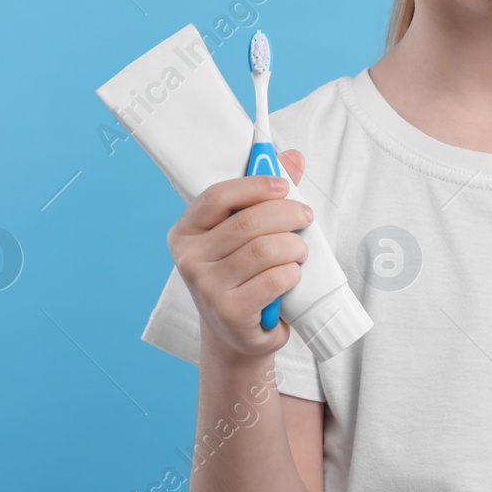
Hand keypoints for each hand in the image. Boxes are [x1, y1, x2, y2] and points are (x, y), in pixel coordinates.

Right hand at [167, 149, 311, 360]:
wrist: (235, 334)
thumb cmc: (241, 276)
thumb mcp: (245, 235)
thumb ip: (266, 194)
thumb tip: (293, 157)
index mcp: (185, 231)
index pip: (217, 196)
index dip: (254, 186)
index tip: (283, 185)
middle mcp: (189, 259)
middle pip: (249, 223)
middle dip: (287, 215)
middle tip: (305, 217)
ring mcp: (207, 288)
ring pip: (266, 250)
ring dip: (294, 247)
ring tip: (299, 251)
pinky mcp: (230, 312)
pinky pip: (274, 280)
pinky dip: (292, 273)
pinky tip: (291, 276)